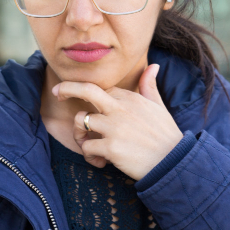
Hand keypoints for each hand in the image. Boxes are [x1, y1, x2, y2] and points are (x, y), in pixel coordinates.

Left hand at [52, 63, 182, 179]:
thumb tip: (153, 66)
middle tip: (56, 93)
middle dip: (67, 88)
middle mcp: (120, 109)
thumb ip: (150, 86)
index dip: (92, 97)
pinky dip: (89, 156)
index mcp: (130, 98)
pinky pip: (86, 147)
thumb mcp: (159, 107)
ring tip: (89, 146)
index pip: (102, 90)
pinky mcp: (110, 147)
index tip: (85, 101)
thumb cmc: (166, 135)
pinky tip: (100, 163)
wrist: (173, 163)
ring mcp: (114, 127)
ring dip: (80, 135)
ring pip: (81, 121)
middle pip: (87, 91)